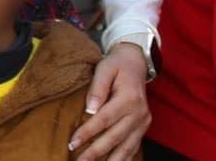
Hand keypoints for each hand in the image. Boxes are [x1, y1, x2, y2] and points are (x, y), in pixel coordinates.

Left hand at [69, 42, 150, 160]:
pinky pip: (134, 147)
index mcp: (129, 99)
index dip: (88, 132)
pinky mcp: (143, 128)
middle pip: (114, 137)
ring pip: (126, 147)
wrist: (135, 64)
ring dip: (110, 160)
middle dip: (95, 152)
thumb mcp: (105, 68)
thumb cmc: (116, 66)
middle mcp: (139, 114)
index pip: (104, 119)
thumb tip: (90, 109)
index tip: (72, 143)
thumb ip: (97, 88)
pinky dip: (124, 158)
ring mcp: (143, 123)